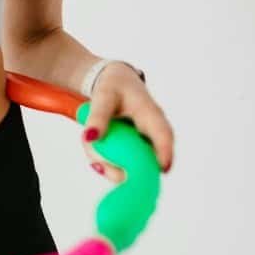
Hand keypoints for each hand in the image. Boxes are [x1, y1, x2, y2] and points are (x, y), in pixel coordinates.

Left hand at [81, 63, 173, 182]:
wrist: (115, 84)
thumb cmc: (114, 88)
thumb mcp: (103, 97)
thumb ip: (97, 117)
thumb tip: (90, 137)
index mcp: (151, 114)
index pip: (164, 136)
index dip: (166, 154)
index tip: (162, 169)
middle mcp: (153, 133)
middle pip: (148, 160)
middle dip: (123, 169)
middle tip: (99, 166)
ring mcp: (144, 143)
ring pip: (131, 166)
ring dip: (105, 162)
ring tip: (89, 141)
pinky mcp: (134, 151)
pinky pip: (120, 163)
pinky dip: (102, 158)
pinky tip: (92, 143)